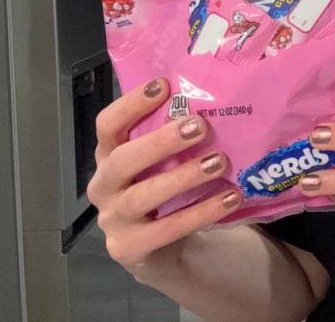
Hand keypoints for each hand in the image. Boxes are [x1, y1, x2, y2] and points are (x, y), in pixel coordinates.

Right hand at [87, 77, 241, 282]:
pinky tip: (230, 198)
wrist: (163, 249)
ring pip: (144, 195)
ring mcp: (113, 219)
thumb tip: (213, 97)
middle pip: (122, 159)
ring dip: (184, 176)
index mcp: (108, 155)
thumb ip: (174, 136)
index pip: (108, 125)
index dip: (131, 104)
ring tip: (220, 162)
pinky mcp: (129, 248)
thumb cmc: (163, 189)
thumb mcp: (163, 161)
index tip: (163, 85)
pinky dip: (201, 212)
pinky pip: (166, 230)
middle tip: (199, 125)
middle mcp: (104, 185)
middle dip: (160, 141)